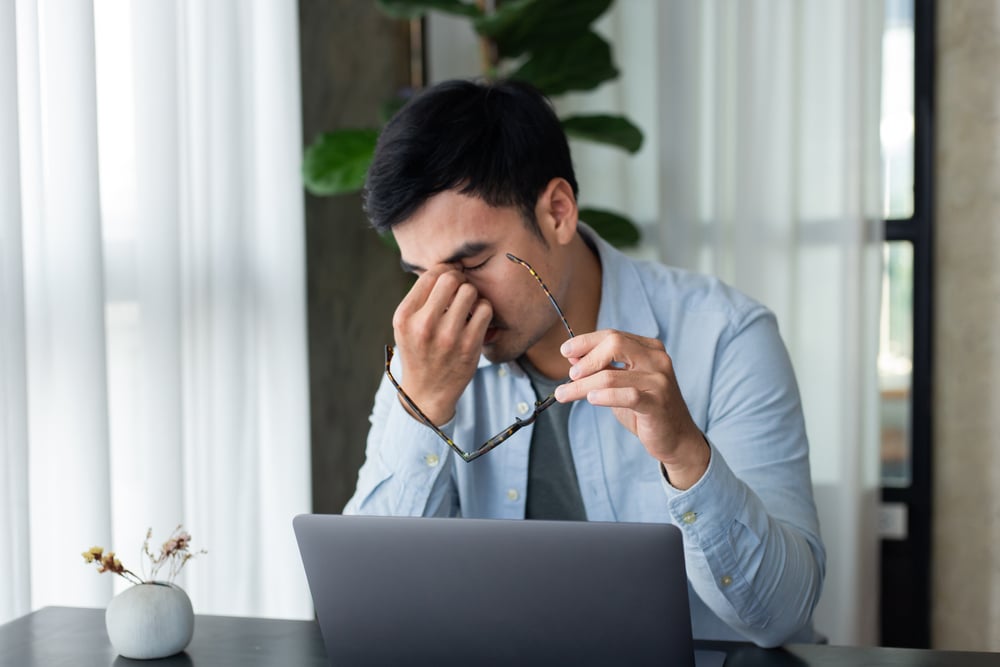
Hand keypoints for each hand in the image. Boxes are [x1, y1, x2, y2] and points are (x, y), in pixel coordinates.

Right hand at [391, 266, 491, 424]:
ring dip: (472, 294)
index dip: (444, 270)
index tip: (449, 278)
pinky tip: (476, 318)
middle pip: (451, 278)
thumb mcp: (406, 325)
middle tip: (460, 288)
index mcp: (404, 316)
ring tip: (467, 305)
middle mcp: (424, 325)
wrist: (427, 392)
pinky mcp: (469, 346)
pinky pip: (485, 310)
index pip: (430, 275)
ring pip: (470, 292)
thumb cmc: (418, 351)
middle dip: (459, 279)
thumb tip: (448, 266)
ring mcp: (448, 337)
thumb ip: (421, 297)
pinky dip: (483, 310)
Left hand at [554, 330, 709, 488]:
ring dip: (582, 386)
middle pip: (614, 344)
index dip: (586, 342)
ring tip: (564, 393)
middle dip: (586, 358)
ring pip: (611, 376)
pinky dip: (604, 396)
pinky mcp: (658, 404)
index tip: (565, 351)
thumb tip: (572, 357)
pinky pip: (626, 395)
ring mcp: (659, 381)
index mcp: (649, 349)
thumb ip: (602, 369)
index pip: (613, 335)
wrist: (676, 438)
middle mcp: (657, 360)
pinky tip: (591, 399)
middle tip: (570, 374)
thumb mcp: (621, 385)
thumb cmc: (646, 409)